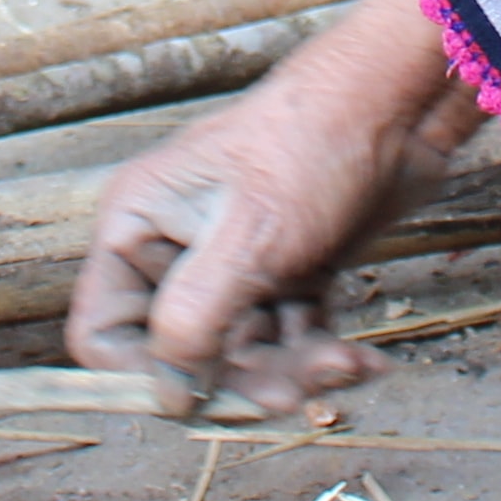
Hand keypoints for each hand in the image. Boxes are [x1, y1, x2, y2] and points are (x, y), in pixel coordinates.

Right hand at [64, 0, 476, 414]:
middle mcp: (176, 247)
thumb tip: (167, 399)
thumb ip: (195, 321)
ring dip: (294, 371)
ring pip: (244, 353)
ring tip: (346, 365)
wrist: (396, 102)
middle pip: (185, 355)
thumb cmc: (309, 148)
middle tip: (296, 393)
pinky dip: (321, 353)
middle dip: (243, 380)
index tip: (202, 399)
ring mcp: (234, 260)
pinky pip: (289, 336)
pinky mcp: (286, 269)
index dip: (146, 378)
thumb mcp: (246, 240)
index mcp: (138, 227)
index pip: (104, 333)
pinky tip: (363, 362)